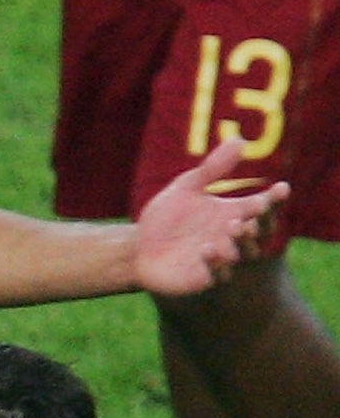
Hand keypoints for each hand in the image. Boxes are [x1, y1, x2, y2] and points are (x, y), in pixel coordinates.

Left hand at [135, 136, 289, 295]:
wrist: (137, 247)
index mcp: (233, 213)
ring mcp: (221, 259)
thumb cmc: (166, 217)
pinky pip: (216, 273)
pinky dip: (214, 262)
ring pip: (241, 253)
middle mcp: (232, 238)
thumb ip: (213, 169)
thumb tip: (239, 140)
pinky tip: (207, 248)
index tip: (281, 188)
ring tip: (234, 226)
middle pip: (259, 232)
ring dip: (240, 241)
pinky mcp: (204, 277)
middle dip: (261, 222)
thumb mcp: (187, 188)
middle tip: (258, 210)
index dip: (274, 199)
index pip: (261, 207)